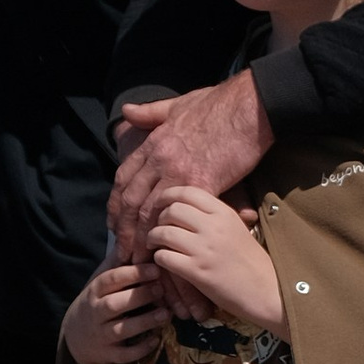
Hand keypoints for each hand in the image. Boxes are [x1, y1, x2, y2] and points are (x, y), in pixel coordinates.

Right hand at [62, 261, 169, 363]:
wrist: (77, 337)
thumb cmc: (98, 302)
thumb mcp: (101, 281)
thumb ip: (116, 263)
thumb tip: (134, 234)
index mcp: (94, 291)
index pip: (110, 280)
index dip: (132, 274)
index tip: (155, 268)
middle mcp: (96, 312)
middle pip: (115, 304)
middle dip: (139, 296)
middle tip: (161, 288)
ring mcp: (101, 335)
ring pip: (121, 329)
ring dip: (145, 321)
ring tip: (166, 314)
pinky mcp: (108, 354)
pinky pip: (124, 354)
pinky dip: (140, 349)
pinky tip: (157, 339)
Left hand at [111, 72, 269, 255]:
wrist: (248, 107)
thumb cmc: (219, 104)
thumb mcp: (179, 104)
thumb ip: (151, 112)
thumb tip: (127, 110)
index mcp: (155, 143)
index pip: (124, 179)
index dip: (117, 205)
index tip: (114, 224)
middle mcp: (161, 159)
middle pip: (132, 200)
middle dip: (124, 229)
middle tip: (121, 252)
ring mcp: (179, 172)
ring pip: (149, 212)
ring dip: (140, 238)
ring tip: (138, 259)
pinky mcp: (203, 184)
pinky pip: (177, 216)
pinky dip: (169, 236)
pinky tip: (167, 251)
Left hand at [144, 191, 282, 331]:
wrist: (266, 291)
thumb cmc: (251, 261)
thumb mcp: (238, 229)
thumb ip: (214, 217)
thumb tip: (186, 207)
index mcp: (224, 213)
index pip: (188, 192)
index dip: (168, 195)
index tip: (161, 204)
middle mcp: (213, 226)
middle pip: (172, 210)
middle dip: (159, 218)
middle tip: (158, 227)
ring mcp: (204, 249)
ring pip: (163, 232)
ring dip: (153, 238)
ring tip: (155, 245)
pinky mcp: (196, 271)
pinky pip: (164, 256)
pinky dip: (159, 258)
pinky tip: (164, 261)